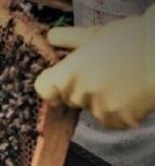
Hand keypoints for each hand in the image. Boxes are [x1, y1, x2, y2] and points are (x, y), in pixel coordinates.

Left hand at [34, 6, 154, 129]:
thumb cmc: (132, 39)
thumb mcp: (96, 34)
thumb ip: (69, 39)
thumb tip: (51, 37)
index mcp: (68, 75)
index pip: (44, 88)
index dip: (51, 82)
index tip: (60, 77)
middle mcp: (79, 95)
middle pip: (69, 98)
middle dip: (80, 88)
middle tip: (103, 73)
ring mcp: (98, 110)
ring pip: (92, 108)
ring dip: (102, 99)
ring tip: (122, 81)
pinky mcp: (118, 121)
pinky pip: (111, 118)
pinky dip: (119, 110)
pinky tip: (131, 93)